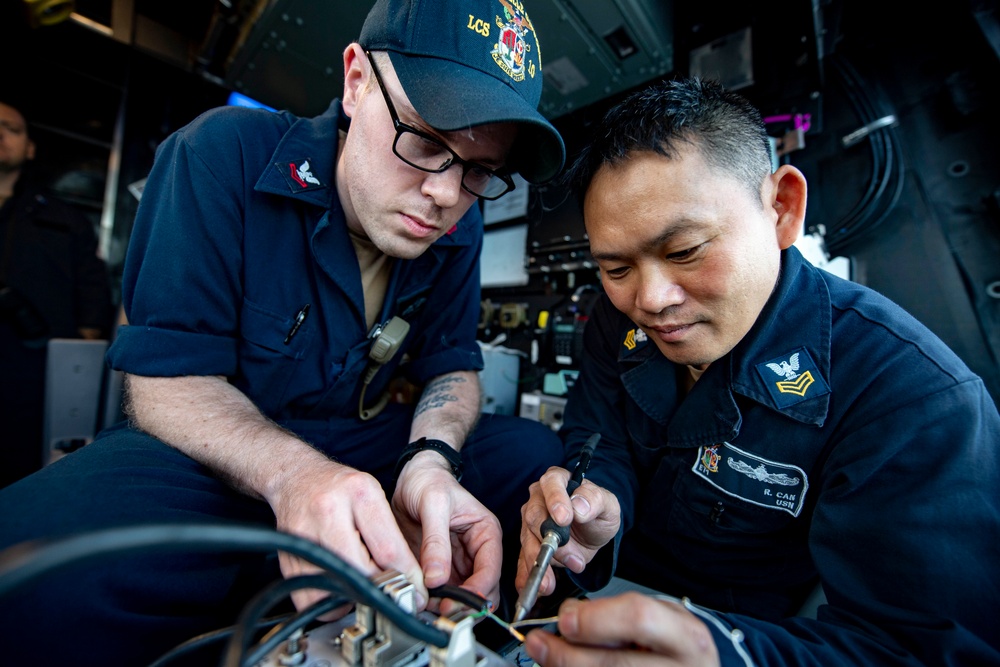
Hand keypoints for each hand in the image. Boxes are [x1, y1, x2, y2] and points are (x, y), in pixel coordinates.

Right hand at [266, 459, 425, 615]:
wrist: (296, 477)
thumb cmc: (339, 488)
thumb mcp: (373, 496)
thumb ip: (390, 534)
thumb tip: (410, 580)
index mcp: (359, 494)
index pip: (388, 549)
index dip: (407, 577)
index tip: (416, 594)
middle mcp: (328, 512)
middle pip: (361, 571)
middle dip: (380, 588)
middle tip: (389, 592)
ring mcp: (304, 535)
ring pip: (334, 588)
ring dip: (352, 598)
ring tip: (360, 585)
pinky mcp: (287, 556)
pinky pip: (308, 596)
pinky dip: (327, 601)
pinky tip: (336, 587)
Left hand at [391, 451, 502, 608]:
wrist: (410, 477)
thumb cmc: (429, 481)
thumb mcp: (433, 503)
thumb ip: (436, 541)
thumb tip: (437, 577)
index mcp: (486, 534)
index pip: (491, 569)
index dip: (477, 590)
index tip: (457, 600)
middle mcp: (475, 552)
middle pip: (480, 590)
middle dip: (464, 603)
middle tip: (442, 609)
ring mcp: (457, 563)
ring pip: (461, 596)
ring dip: (447, 605)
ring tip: (427, 605)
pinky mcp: (438, 569)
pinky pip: (440, 592)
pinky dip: (432, 601)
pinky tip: (420, 599)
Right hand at [516, 466, 620, 600]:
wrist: (592, 534)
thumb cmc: (598, 514)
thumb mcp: (607, 505)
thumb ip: (595, 500)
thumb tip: (578, 506)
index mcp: (557, 481)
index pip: (551, 484)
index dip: (556, 500)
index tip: (564, 519)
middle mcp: (538, 499)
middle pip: (534, 516)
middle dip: (551, 541)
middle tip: (571, 558)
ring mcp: (529, 523)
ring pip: (528, 541)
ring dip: (540, 563)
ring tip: (550, 583)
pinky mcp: (527, 545)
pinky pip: (522, 560)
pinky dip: (526, 576)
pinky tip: (532, 588)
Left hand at [524, 593, 719, 666]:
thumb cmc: (674, 645)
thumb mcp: (661, 619)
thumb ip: (619, 615)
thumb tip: (569, 617)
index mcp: (687, 637)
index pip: (639, 618)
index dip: (595, 618)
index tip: (565, 620)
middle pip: (615, 663)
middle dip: (569, 654)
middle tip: (539, 643)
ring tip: (545, 656)